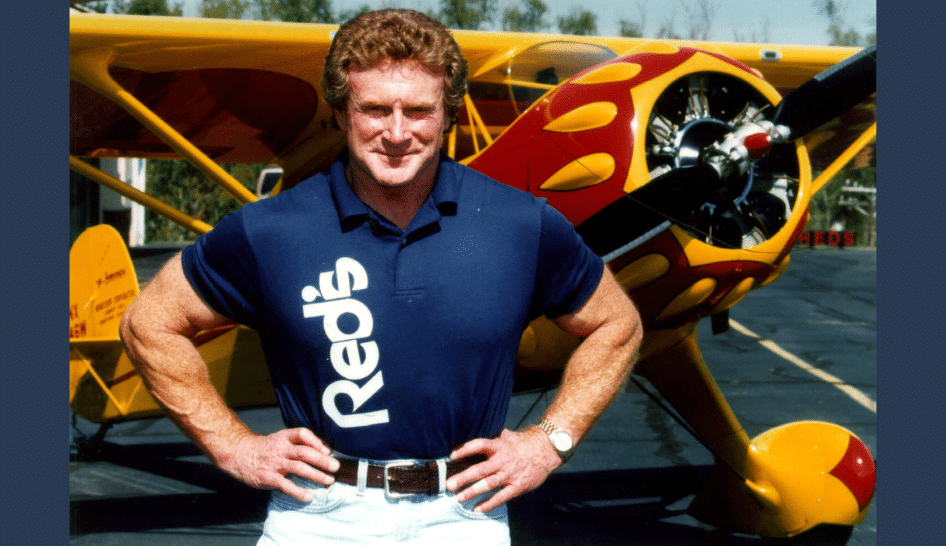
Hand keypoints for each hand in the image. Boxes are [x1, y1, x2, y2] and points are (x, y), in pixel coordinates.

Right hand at [217, 427, 339, 502]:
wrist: (239, 454)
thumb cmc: (265, 448)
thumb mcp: (280, 440)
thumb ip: (297, 444)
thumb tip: (323, 452)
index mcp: (284, 437)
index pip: (302, 434)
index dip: (316, 441)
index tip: (327, 450)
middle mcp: (281, 449)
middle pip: (304, 452)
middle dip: (322, 460)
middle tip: (336, 467)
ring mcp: (275, 463)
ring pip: (299, 468)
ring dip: (316, 475)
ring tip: (328, 480)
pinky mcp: (269, 477)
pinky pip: (286, 485)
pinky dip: (298, 492)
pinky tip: (308, 497)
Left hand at [445, 427, 561, 512]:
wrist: (547, 449)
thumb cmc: (524, 443)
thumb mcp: (508, 436)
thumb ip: (494, 438)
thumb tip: (481, 430)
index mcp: (499, 446)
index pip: (479, 445)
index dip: (465, 450)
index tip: (452, 455)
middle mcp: (502, 460)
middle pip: (480, 469)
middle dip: (463, 477)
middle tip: (449, 484)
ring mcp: (510, 474)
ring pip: (488, 484)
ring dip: (472, 492)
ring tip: (458, 498)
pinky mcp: (518, 486)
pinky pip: (501, 497)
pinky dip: (489, 504)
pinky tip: (477, 508)